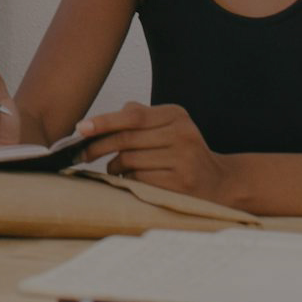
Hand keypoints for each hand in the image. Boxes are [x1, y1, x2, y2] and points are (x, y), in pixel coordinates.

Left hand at [75, 101, 232, 203]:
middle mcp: (182, 135)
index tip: (80, 128)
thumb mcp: (169, 126)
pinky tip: (129, 179)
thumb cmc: (183, 152)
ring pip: (130, 161)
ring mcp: (182, 162)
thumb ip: (140, 117)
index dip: (103, 121)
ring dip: (114, 166)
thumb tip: (101, 120)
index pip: (132, 116)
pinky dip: (127, 180)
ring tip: (113, 168)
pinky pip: (139, 180)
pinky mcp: (179, 185)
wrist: (220, 183)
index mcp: (176, 115)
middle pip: (127, 139)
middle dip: (98, 146)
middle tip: (81, 153)